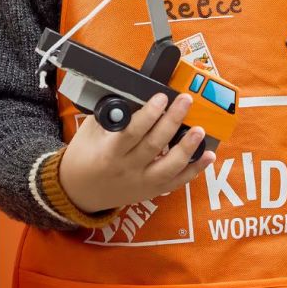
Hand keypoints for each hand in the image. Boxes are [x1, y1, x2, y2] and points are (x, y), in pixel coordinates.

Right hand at [59, 93, 214, 212]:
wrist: (79, 191)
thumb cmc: (83, 156)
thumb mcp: (89, 132)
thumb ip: (112, 116)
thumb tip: (134, 96)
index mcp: (109, 152)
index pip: (133, 132)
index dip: (149, 114)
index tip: (161, 97)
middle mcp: (127, 169)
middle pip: (155, 144)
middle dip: (173, 120)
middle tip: (185, 101)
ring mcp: (142, 182)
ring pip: (170, 166)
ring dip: (187, 147)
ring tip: (199, 129)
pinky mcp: (152, 190)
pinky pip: (177, 182)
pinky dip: (195, 170)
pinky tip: (208, 156)